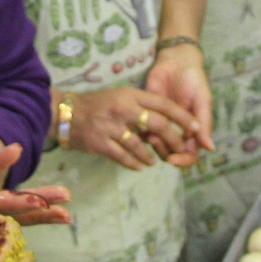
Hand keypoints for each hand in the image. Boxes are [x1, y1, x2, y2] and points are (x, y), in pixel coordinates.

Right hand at [65, 85, 198, 170]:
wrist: (65, 112)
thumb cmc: (96, 104)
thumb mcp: (120, 96)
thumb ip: (140, 106)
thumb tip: (163, 123)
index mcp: (130, 95)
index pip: (163, 104)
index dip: (182, 116)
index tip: (195, 126)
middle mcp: (123, 109)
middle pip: (158, 125)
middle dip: (173, 139)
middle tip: (178, 149)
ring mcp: (112, 127)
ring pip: (141, 145)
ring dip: (151, 155)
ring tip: (154, 161)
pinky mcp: (101, 143)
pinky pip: (123, 157)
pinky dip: (134, 163)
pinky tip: (140, 166)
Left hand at [144, 47, 213, 165]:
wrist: (175, 62)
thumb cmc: (193, 80)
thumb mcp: (201, 100)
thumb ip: (204, 123)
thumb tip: (210, 148)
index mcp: (194, 130)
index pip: (191, 154)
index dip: (183, 161)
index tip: (174, 159)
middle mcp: (179, 131)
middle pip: (173, 154)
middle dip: (166, 153)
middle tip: (157, 141)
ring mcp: (163, 125)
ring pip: (158, 147)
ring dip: (154, 146)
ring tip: (150, 134)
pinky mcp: (148, 116)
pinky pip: (144, 133)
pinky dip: (142, 135)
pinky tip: (141, 128)